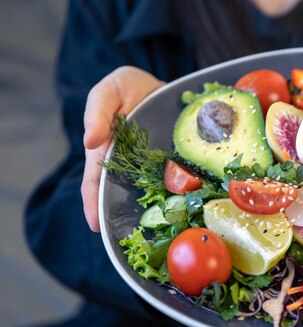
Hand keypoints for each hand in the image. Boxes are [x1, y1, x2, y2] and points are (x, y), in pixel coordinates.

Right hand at [82, 66, 164, 231]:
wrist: (161, 85)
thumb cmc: (128, 88)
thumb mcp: (108, 91)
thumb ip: (96, 113)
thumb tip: (90, 141)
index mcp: (106, 153)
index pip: (95, 183)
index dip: (93, 204)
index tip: (96, 225)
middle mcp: (130, 166)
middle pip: (124, 196)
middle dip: (125, 218)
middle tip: (130, 240)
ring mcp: (154, 169)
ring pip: (152, 196)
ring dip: (155, 214)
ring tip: (161, 235)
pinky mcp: (175, 166)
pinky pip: (177, 184)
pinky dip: (180, 198)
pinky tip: (189, 211)